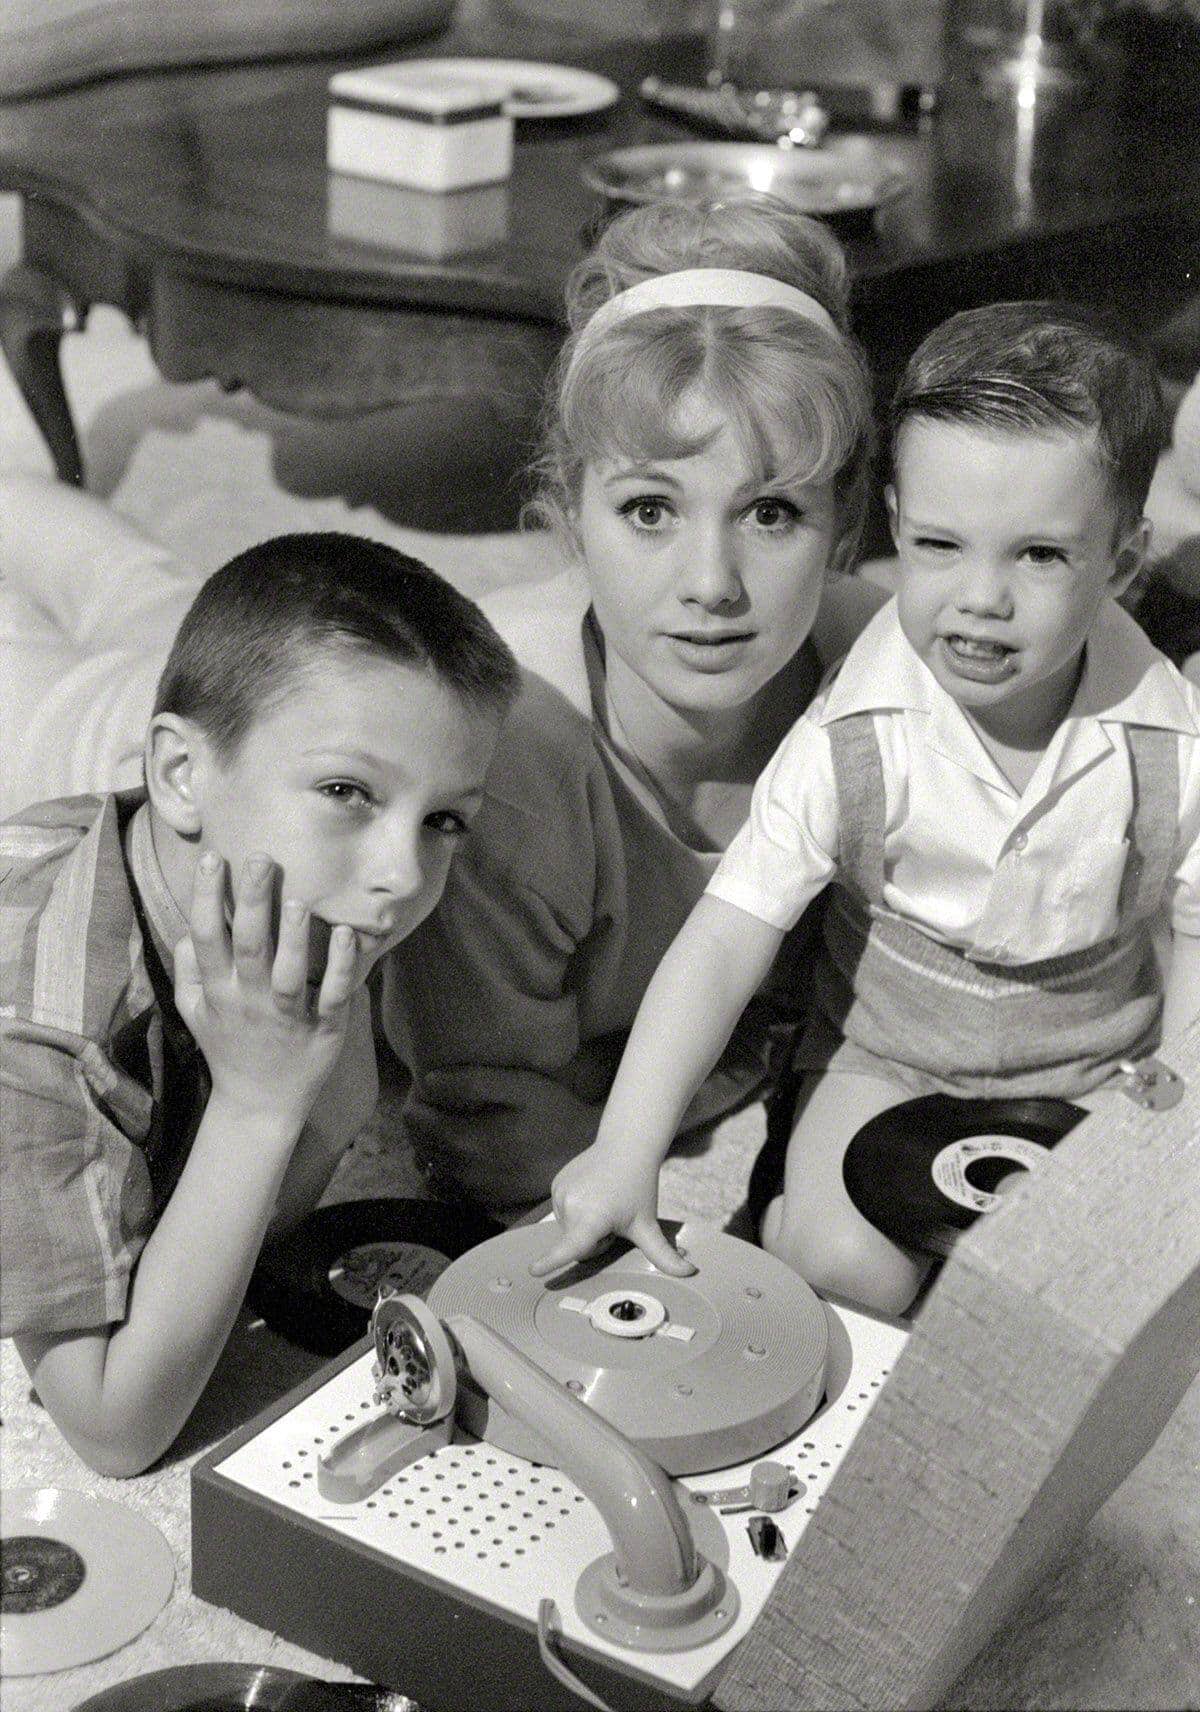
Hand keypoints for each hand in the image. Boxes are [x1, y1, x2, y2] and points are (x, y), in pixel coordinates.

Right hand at [174, 851, 358, 1128]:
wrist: (260, 1104)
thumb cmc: (228, 1045)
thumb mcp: (194, 1011)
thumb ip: (188, 968)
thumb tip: (188, 927)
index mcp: (217, 991)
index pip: (207, 938)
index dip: (208, 898)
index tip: (214, 858)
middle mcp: (249, 1002)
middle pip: (249, 947)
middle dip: (253, 902)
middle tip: (261, 858)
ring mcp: (287, 1017)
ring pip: (288, 975)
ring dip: (293, 938)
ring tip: (298, 900)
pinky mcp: (324, 1029)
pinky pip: (332, 996)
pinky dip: (341, 967)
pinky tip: (347, 934)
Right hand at [529, 1142, 695, 1278]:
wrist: (625, 1146)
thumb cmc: (637, 1187)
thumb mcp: (648, 1224)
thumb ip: (663, 1255)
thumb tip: (689, 1273)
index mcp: (593, 1218)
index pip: (571, 1246)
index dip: (552, 1261)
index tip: (534, 1271)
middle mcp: (572, 1206)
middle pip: (577, 1246)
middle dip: (594, 1241)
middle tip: (613, 1220)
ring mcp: (560, 1193)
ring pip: (568, 1229)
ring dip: (584, 1225)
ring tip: (604, 1203)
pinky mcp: (555, 1184)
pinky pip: (563, 1211)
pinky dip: (576, 1210)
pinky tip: (593, 1194)